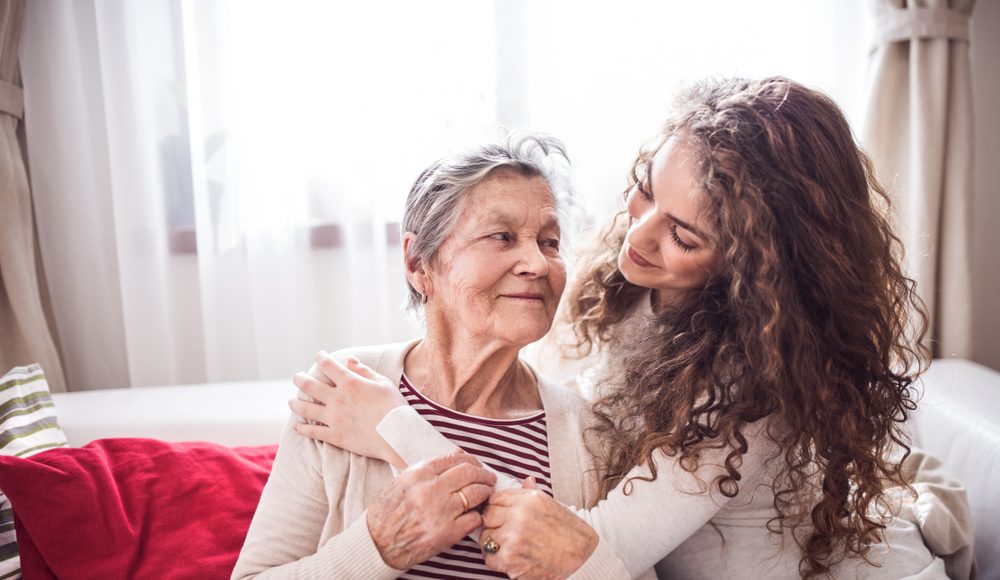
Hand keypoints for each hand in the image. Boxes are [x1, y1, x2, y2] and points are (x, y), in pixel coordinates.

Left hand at [289, 351, 407, 466]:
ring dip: (295, 403)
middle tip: (297, 377)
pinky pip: (313, 432)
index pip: (328, 365)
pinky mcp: (335, 436)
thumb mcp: (383, 383)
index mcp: (350, 383)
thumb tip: (349, 360)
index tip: (319, 356)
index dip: (321, 358)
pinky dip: (302, 429)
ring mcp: (334, 418)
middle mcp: (337, 398)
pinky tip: (297, 427)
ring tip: (291, 401)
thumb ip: (364, 371)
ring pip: (305, 409)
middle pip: (309, 385)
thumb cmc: (395, 407)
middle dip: (300, 379)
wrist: (398, 435)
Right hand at [368, 451, 496, 569]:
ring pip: (476, 494)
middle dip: (484, 474)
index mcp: (419, 474)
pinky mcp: (448, 533)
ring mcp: (441, 511)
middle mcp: (431, 490)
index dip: (471, 460)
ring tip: (486, 493)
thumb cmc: (389, 511)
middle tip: (489, 478)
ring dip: (485, 492)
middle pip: (470, 473)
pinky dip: (477, 515)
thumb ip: (430, 468)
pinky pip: (474, 519)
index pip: (455, 459)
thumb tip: (459, 455)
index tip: (477, 465)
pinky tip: (475, 515)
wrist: (378, 542)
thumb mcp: (404, 481)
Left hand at [481, 478, 597, 579]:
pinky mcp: (510, 559)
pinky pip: (489, 557)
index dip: (496, 508)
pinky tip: (511, 559)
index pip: (494, 498)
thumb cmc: (569, 532)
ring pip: (485, 538)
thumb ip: (532, 494)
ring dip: (493, 543)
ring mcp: (513, 537)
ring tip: (509, 546)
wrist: (584, 558)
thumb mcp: (552, 505)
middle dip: (492, 525)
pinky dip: (497, 561)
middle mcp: (519, 515)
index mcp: (529, 500)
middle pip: (486, 517)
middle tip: (504, 533)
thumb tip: (526, 480)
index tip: (501, 516)